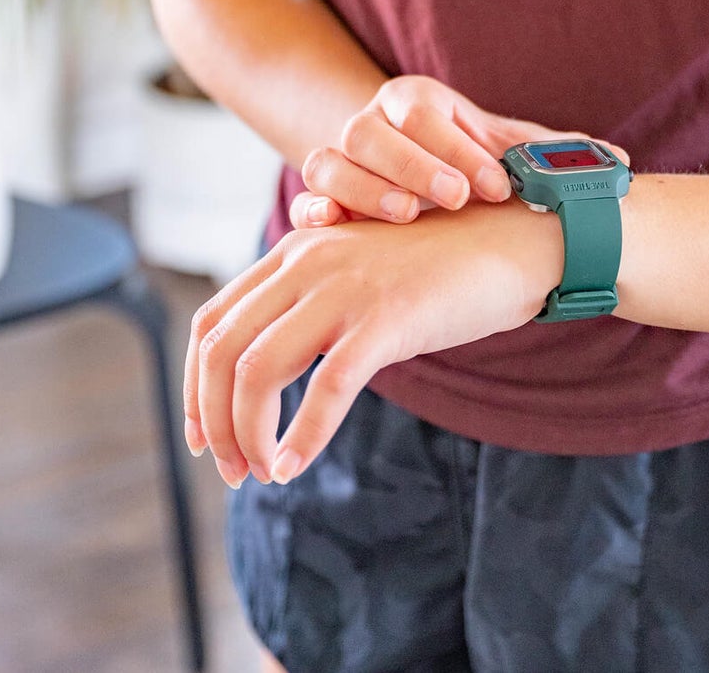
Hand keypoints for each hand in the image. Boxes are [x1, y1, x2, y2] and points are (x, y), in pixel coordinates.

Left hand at [184, 194, 562, 486]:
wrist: (513, 237)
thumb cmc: (441, 264)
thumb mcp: (361, 270)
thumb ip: (314, 301)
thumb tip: (273, 367)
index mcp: (295, 251)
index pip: (211, 322)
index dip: (194, 386)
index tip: (202, 437)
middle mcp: (307, 261)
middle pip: (222, 349)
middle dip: (212, 418)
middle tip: (229, 469)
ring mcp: (345, 287)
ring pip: (258, 370)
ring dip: (248, 434)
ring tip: (264, 471)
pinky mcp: (386, 317)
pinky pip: (325, 387)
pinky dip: (303, 436)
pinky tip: (296, 465)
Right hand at [289, 73, 630, 227]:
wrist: (417, 168)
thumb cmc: (468, 160)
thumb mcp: (507, 151)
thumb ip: (552, 156)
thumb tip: (618, 162)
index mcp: (414, 100)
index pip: (426, 113)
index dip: (461, 148)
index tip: (498, 185)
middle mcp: (369, 124)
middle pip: (369, 132)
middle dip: (414, 165)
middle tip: (456, 200)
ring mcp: (339, 161)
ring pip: (329, 163)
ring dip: (366, 191)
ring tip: (407, 217)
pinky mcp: (322, 199)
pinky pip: (304, 200)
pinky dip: (314, 214)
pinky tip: (337, 231)